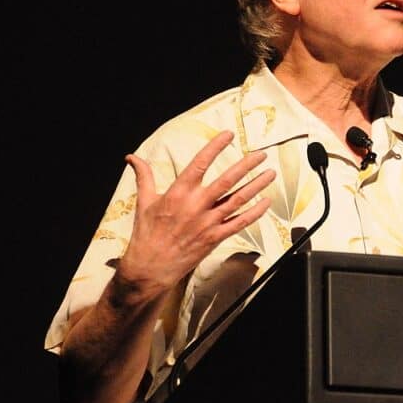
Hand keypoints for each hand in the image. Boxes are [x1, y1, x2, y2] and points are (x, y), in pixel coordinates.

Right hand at [116, 130, 275, 300]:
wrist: (150, 268)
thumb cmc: (147, 233)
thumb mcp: (144, 201)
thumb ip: (143, 176)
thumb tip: (131, 157)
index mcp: (178, 193)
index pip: (200, 163)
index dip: (215, 147)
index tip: (229, 135)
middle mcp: (196, 205)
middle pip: (227, 180)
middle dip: (246, 165)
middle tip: (262, 154)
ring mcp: (208, 222)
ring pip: (238, 200)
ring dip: (256, 185)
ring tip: (270, 173)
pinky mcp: (215, 238)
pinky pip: (240, 223)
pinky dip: (255, 212)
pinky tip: (266, 202)